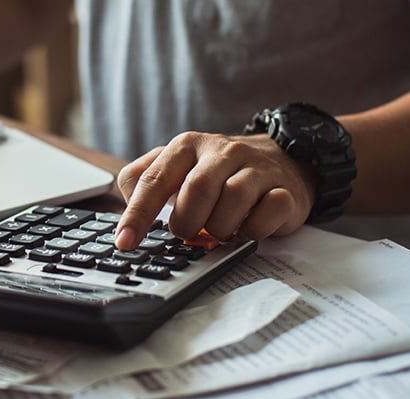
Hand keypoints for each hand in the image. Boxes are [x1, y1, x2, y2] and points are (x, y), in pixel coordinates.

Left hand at [113, 132, 316, 250]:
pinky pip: (268, 212)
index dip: (137, 214)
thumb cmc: (219, 173)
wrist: (282, 162)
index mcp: (187, 146)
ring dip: (221, 227)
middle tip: (189, 233)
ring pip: (233, 200)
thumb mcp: (178, 168)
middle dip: (187, 222)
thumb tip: (125, 214)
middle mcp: (221, 151)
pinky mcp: (284, 189)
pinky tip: (247, 230)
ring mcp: (256, 168)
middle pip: (196, 190)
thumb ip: (144, 182)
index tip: (125, 242)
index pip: (153, 179)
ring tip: (220, 230)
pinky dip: (254, 230)